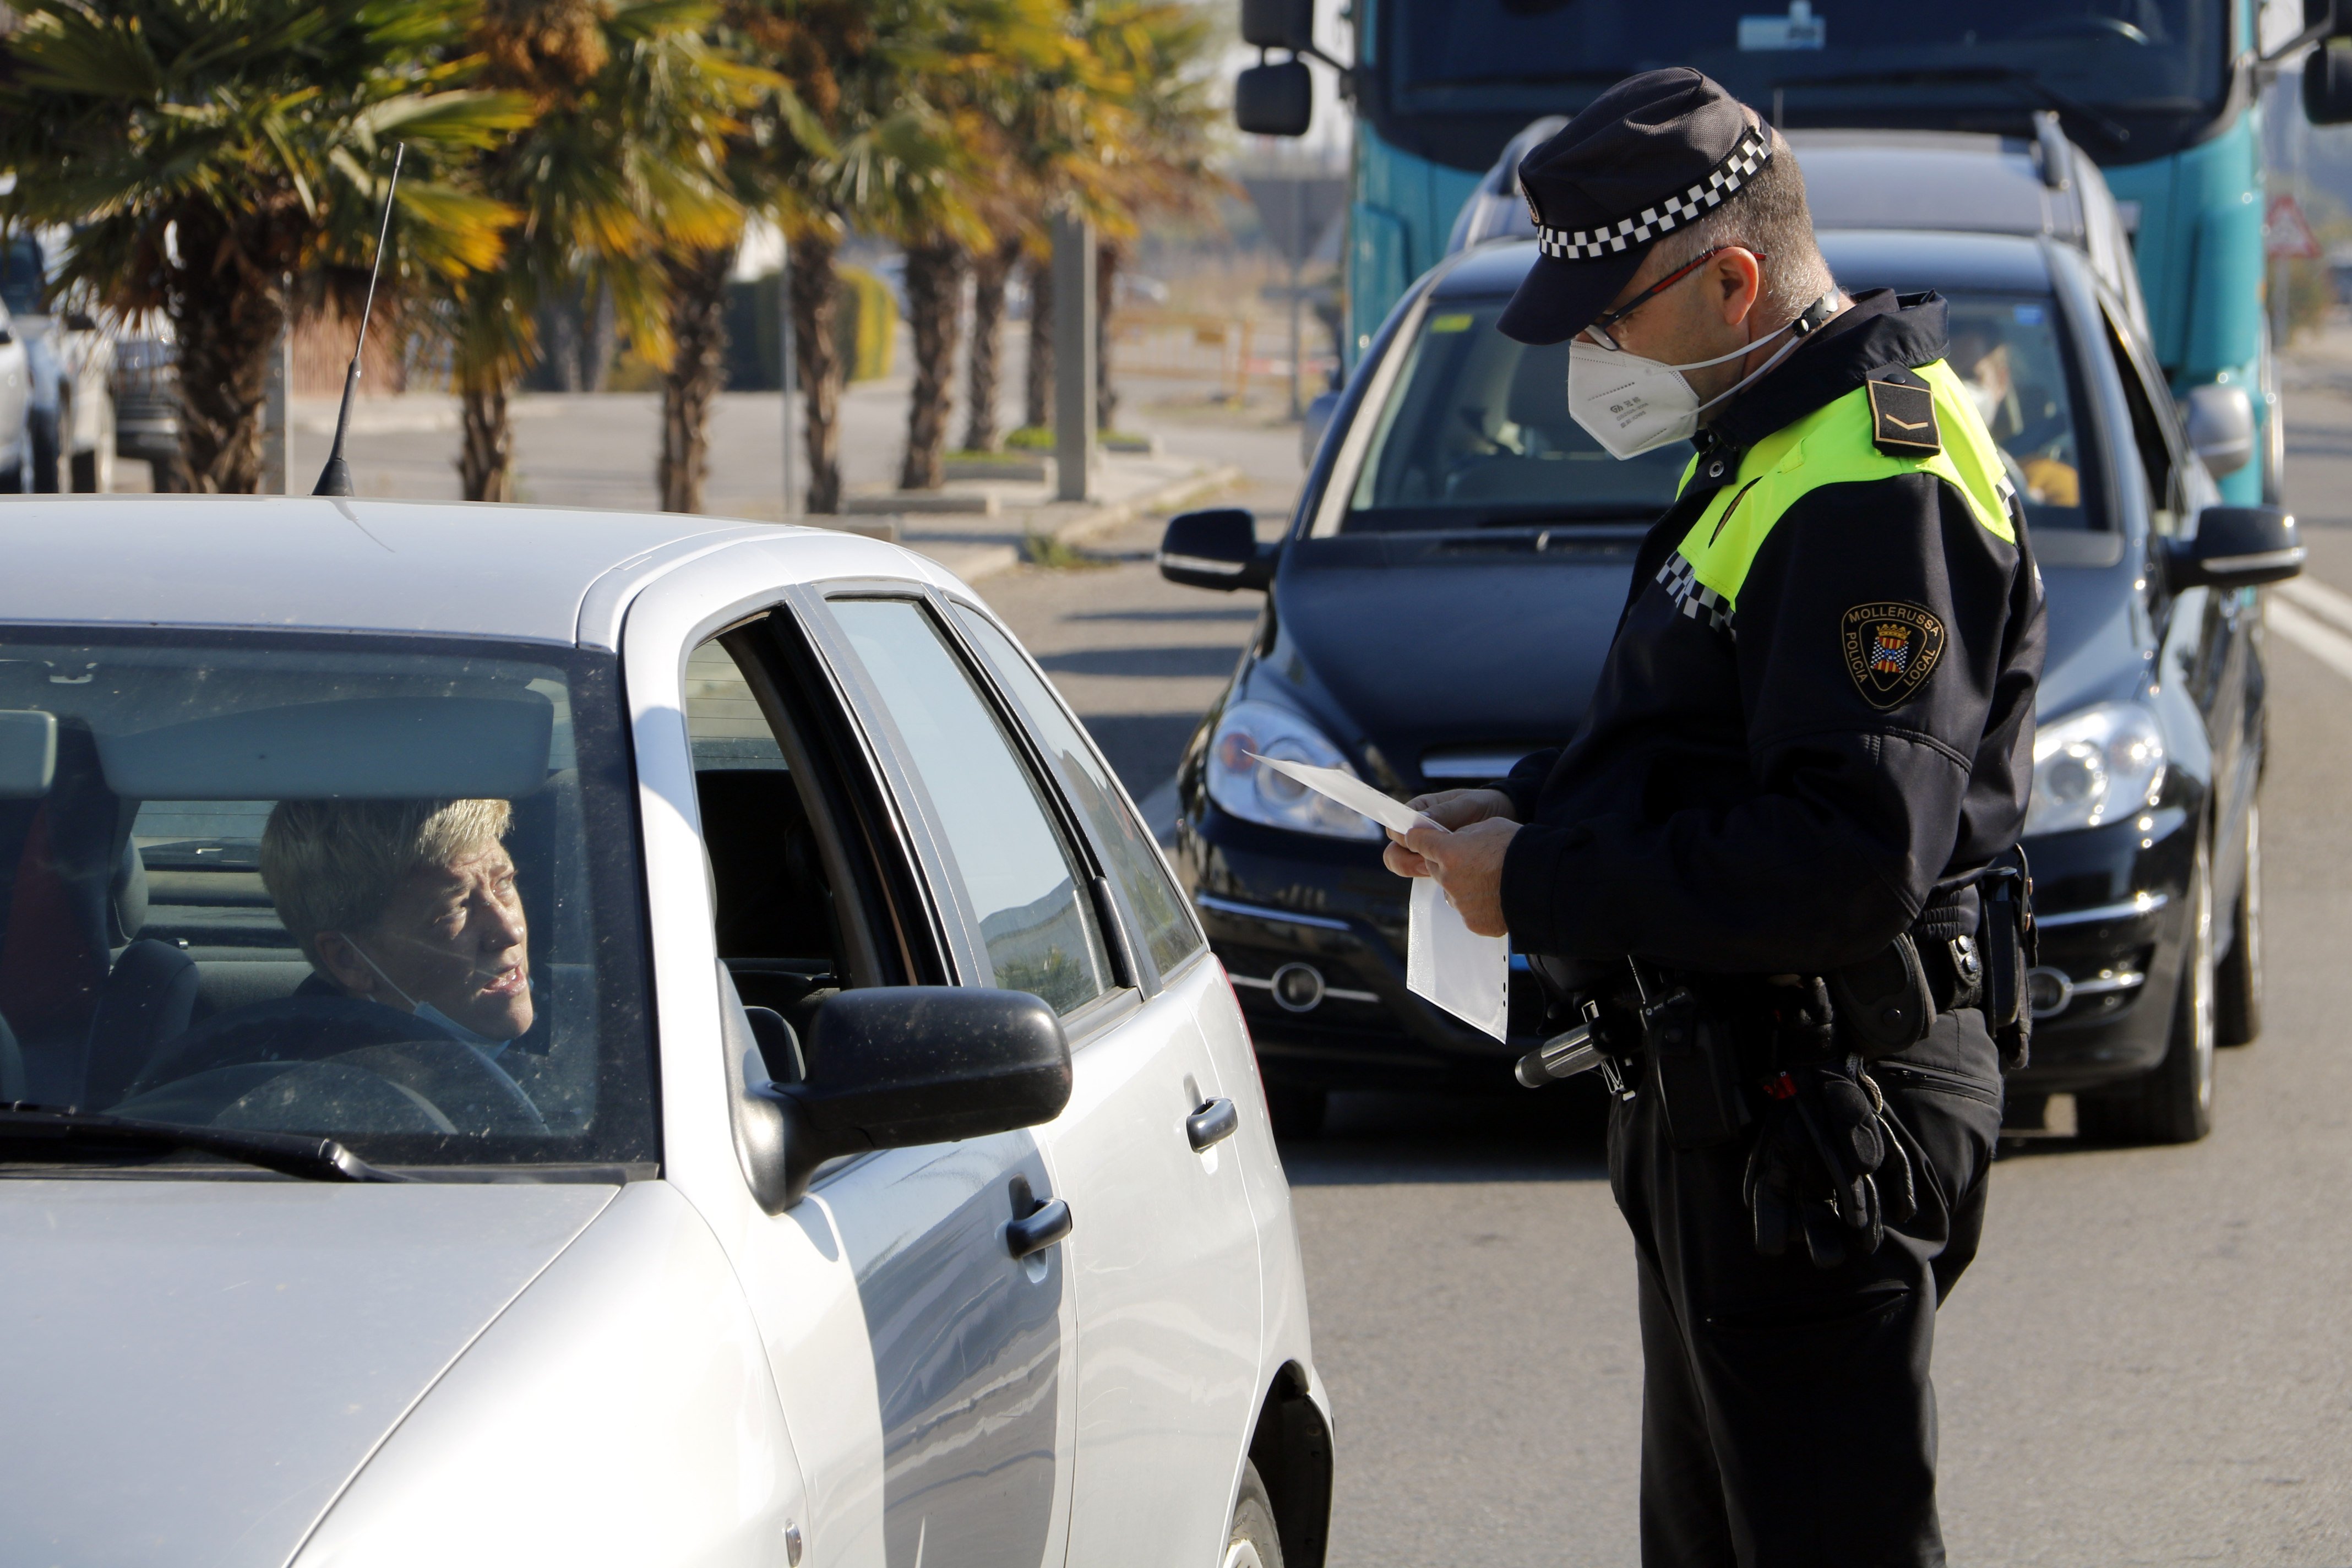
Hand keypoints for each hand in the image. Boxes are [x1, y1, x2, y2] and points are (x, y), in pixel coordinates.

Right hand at [1382, 788, 1514, 877]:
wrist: (1506, 818)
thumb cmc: (1485, 806)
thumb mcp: (1468, 805)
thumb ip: (1445, 812)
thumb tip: (1419, 821)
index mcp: (1419, 811)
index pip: (1394, 827)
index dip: (1401, 838)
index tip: (1416, 843)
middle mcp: (1418, 832)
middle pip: (1395, 852)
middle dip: (1408, 861)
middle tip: (1428, 863)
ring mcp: (1428, 850)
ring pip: (1408, 867)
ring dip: (1422, 871)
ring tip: (1445, 869)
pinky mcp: (1439, 865)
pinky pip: (1428, 876)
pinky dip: (1436, 879)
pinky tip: (1454, 877)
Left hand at [1393, 816, 1518, 937]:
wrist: (1544, 883)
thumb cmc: (1519, 849)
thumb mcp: (1489, 827)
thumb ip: (1464, 835)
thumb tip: (1454, 840)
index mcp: (1449, 852)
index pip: (1418, 842)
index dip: (1420, 838)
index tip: (1419, 838)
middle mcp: (1449, 879)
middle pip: (1436, 868)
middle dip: (1447, 862)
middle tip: (1472, 859)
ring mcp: (1460, 904)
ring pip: (1452, 890)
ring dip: (1463, 885)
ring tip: (1490, 880)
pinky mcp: (1473, 922)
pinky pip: (1469, 911)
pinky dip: (1479, 905)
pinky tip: (1497, 897)